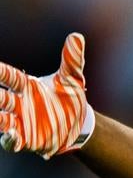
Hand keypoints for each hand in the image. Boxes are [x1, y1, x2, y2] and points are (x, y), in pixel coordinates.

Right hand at [0, 32, 94, 158]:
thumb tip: (78, 36)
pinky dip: (9, 139)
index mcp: (26, 86)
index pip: (8, 76)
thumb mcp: (72, 80)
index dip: (0, 72)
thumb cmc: (70, 98)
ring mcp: (19, 121)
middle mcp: (18, 103)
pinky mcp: (25, 139)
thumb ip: (72, 60)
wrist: (79, 124)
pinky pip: (11, 141)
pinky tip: (11, 135)